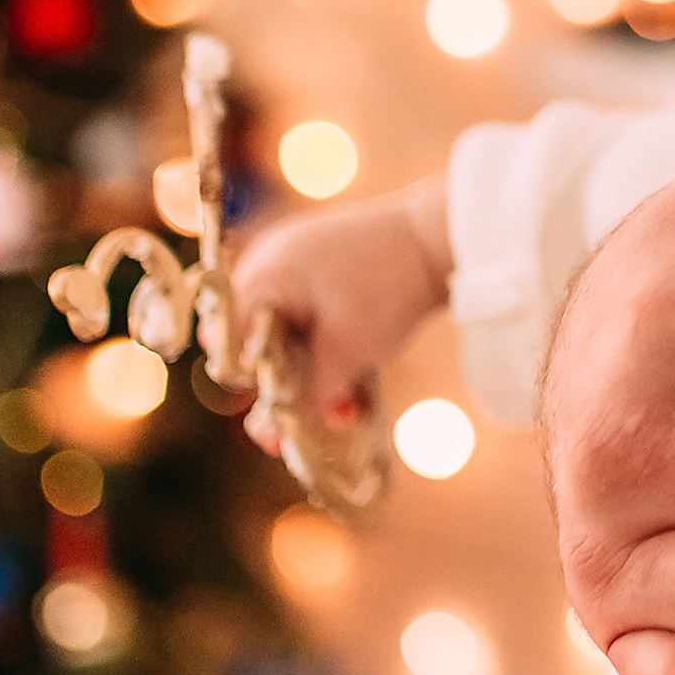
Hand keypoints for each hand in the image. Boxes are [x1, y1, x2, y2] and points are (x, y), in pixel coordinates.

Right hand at [230, 181, 451, 455]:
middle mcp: (268, 262)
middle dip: (283, 385)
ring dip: (308, 371)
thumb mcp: (347, 353)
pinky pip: (307, 315)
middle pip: (253, 340)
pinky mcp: (324, 265)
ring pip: (284, 331)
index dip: (251, 386)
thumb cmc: (390, 288)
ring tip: (345, 407)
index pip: (228, 346)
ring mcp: (296, 260)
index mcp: (262, 277)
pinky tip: (352, 382)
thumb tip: (274, 438)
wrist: (446, 235)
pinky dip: (324, 347)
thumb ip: (307, 397)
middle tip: (314, 419)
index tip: (279, 416)